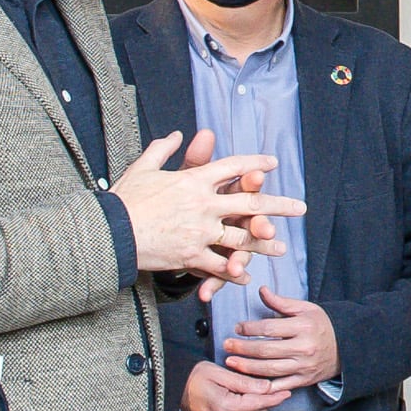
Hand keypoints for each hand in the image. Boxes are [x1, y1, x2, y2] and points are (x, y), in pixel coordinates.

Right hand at [115, 132, 304, 276]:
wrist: (111, 232)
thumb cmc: (125, 199)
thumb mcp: (144, 167)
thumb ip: (164, 149)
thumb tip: (180, 134)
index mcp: (194, 180)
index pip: (233, 167)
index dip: (255, 164)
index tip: (272, 164)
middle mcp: (203, 204)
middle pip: (249, 202)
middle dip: (278, 204)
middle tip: (300, 208)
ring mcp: (200, 231)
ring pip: (241, 238)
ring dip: (263, 244)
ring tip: (281, 247)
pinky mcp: (191, 255)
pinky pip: (219, 265)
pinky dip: (234, 272)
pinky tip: (246, 276)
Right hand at [182, 357, 284, 410]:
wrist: (173, 386)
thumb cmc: (193, 376)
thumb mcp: (220, 373)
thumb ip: (244, 382)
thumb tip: (266, 387)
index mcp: (223, 406)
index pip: (257, 404)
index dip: (273, 397)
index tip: (286, 392)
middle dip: (268, 402)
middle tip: (280, 391)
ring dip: (258, 408)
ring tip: (268, 395)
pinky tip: (251, 401)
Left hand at [225, 287, 338, 390]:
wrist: (347, 347)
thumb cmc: (323, 325)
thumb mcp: (306, 308)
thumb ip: (281, 302)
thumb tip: (261, 290)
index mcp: (303, 327)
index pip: (270, 328)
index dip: (250, 328)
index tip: (237, 327)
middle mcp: (304, 348)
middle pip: (266, 350)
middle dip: (243, 348)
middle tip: (226, 345)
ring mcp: (304, 366)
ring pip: (270, 369)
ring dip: (247, 367)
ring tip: (231, 362)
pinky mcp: (303, 380)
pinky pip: (280, 385)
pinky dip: (263, 386)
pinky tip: (249, 382)